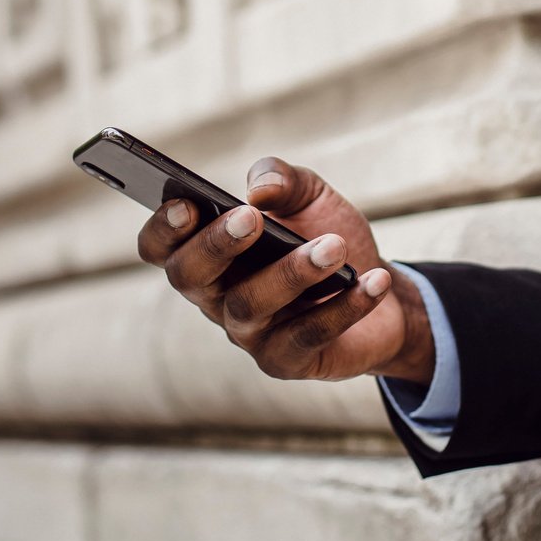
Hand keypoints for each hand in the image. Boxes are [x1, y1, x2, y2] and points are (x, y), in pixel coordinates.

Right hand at [137, 157, 435, 384]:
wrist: (381, 287)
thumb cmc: (326, 234)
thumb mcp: (309, 195)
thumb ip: (281, 179)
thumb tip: (258, 190)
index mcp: (208, 252)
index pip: (160, 247)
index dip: (163, 228)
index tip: (186, 203)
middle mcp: (215, 296)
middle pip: (190, 278)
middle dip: (216, 246)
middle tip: (251, 218)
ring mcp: (248, 333)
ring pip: (249, 306)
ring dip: (292, 273)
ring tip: (334, 246)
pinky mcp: (286, 361)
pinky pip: (306, 337)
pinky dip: (343, 307)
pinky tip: (372, 280)